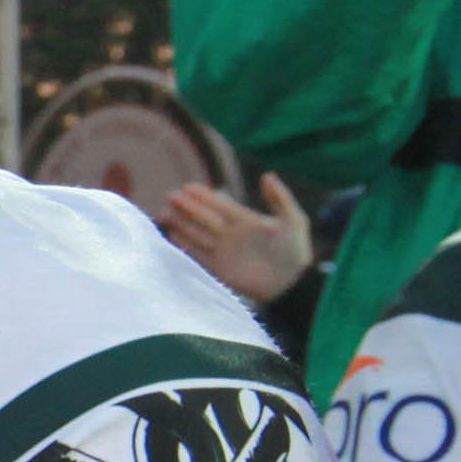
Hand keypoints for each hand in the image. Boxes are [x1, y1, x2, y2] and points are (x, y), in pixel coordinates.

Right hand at [152, 168, 314, 306]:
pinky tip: (173, 236)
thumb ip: (280, 198)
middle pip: (205, 217)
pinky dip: (185, 246)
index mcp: (246, 220)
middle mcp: (231, 234)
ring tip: (163, 213)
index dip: (205, 196)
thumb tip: (267, 175)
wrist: (292, 286)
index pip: (221, 205)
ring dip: (181, 224)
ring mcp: (224, 251)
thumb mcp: (295, 221)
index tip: (188, 187)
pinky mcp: (219, 269)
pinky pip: (198, 255)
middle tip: (171, 196)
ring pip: (197, 234)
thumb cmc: (296, 253)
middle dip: (188, 207)